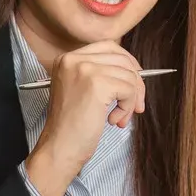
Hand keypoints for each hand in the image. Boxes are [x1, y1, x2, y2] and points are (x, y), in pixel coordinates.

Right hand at [24, 42, 144, 195]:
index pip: (108, 46)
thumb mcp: (81, 91)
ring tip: (119, 117)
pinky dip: (128, 107)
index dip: (127, 62)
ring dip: (131, 99)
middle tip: (136, 105)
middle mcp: (74, 59)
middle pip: (121, 58)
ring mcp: (85, 70)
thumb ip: (100, 75)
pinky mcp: (97, 84)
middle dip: (135, 82)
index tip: (135, 80)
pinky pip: (129, 89)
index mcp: (67, 59)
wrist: (59, 148)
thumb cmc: (71, 127)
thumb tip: (135, 71)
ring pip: (128, 75)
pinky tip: (114, 120)